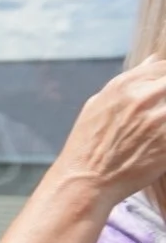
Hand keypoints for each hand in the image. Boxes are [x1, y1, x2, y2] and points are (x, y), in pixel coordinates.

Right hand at [53, 54, 165, 208]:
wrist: (85, 182)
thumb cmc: (87, 146)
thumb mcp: (97, 106)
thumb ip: (128, 83)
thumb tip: (152, 61)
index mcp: (124, 85)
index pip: (163, 68)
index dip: (164, 80)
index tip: (160, 96)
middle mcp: (143, 98)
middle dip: (165, 101)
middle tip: (157, 118)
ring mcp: (159, 120)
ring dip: (165, 120)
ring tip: (155, 132)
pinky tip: (158, 146)